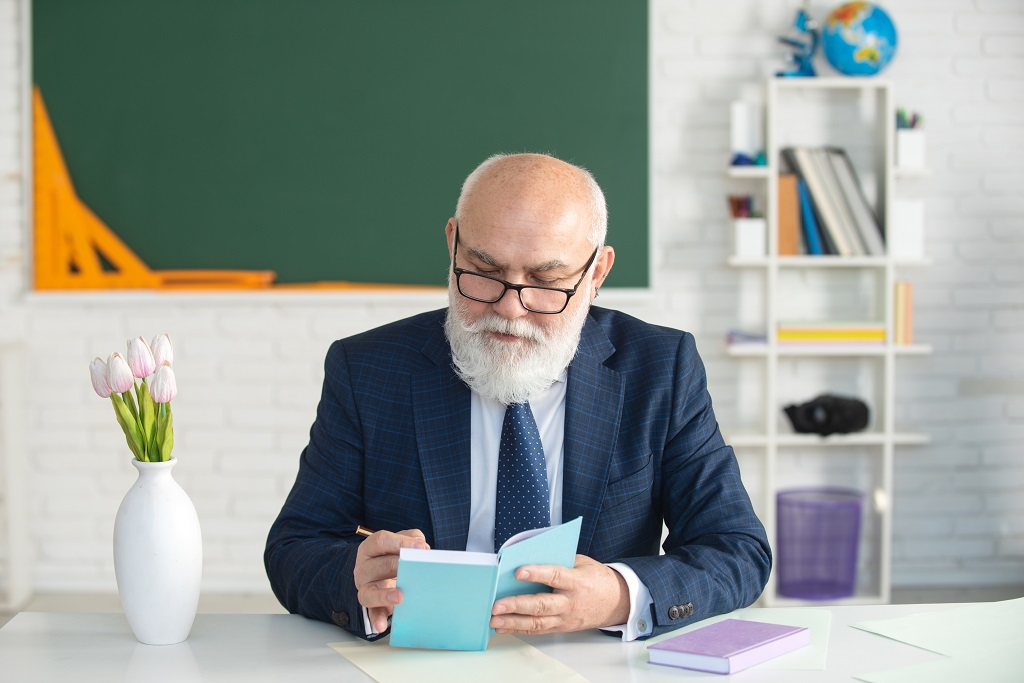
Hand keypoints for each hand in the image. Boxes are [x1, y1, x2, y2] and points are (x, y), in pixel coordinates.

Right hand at [353, 529, 428, 632]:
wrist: (383, 574)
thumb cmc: (394, 556)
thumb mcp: (401, 542)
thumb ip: (412, 539)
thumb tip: (423, 548)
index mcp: (370, 548)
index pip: (381, 541)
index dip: (400, 542)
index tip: (420, 548)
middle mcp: (363, 568)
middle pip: (377, 566)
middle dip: (396, 566)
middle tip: (414, 569)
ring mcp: (365, 588)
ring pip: (369, 592)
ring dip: (385, 595)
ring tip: (401, 597)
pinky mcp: (370, 605)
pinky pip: (371, 613)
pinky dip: (377, 620)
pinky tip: (383, 626)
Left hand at [489, 554, 629, 634]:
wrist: (617, 602)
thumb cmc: (597, 578)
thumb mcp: (582, 562)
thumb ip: (559, 560)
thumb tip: (530, 555)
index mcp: (577, 582)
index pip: (555, 576)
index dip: (537, 574)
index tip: (518, 571)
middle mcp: (570, 603)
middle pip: (541, 605)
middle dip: (517, 605)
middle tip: (497, 605)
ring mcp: (565, 618)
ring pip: (537, 622)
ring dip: (513, 622)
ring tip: (494, 619)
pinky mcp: (561, 627)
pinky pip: (538, 630)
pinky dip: (519, 629)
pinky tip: (503, 627)